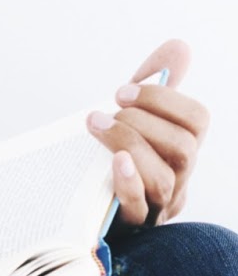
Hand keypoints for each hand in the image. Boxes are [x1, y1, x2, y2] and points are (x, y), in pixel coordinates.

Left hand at [86, 38, 209, 226]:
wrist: (78, 212)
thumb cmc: (110, 162)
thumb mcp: (129, 122)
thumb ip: (152, 86)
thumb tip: (178, 47)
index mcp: (180, 151)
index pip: (197, 120)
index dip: (164, 100)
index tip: (123, 92)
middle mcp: (177, 180)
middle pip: (184, 149)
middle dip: (144, 122)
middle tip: (107, 112)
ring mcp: (155, 207)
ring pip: (164, 179)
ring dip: (130, 145)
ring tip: (98, 127)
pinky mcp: (131, 228)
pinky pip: (138, 207)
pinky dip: (128, 181)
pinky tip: (114, 162)